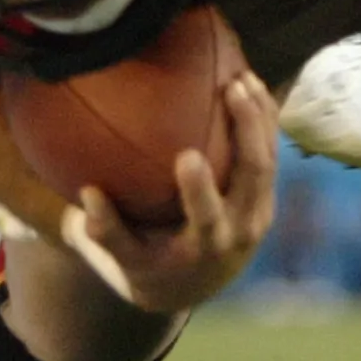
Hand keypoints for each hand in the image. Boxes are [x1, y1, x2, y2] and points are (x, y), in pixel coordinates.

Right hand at [56, 75, 279, 314]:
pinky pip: (271, 151)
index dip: (200, 190)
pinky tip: (251, 82)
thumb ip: (105, 232)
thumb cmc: (149, 265)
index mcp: (206, 246)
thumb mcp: (123, 261)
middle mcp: (242, 229)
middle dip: (249, 129)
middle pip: (255, 176)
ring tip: (245, 75)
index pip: (207, 218)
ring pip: (271, 158)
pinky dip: (265, 118)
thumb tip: (88, 195)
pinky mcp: (266, 196)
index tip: (187, 155)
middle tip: (232, 87)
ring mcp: (260, 211)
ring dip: (262, 116)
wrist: (195, 284)